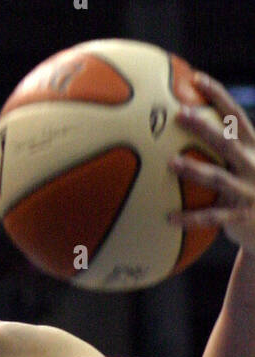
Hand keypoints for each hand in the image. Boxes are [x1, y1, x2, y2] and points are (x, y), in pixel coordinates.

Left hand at [169, 72, 254, 255]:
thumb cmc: (251, 191)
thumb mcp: (244, 165)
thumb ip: (223, 150)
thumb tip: (183, 134)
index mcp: (253, 147)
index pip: (234, 115)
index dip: (217, 95)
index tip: (196, 79)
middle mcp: (253, 164)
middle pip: (226, 140)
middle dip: (204, 126)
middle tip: (179, 114)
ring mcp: (248, 190)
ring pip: (218, 177)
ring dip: (194, 169)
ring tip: (169, 163)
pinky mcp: (241, 216)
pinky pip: (211, 218)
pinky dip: (190, 219)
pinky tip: (168, 219)